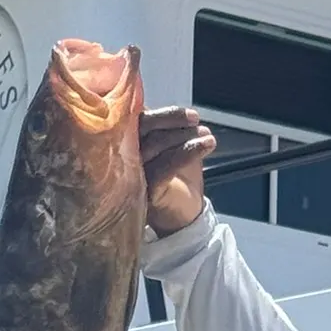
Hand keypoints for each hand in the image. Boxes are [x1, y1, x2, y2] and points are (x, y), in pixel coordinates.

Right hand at [141, 106, 215, 235]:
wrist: (184, 217)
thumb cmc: (178, 181)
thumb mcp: (176, 150)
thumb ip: (172, 131)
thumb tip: (187, 115)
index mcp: (129, 142)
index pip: (139, 117)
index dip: (165, 113)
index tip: (192, 115)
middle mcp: (124, 156)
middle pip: (142, 127)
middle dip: (171, 119)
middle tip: (195, 120)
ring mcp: (132, 174)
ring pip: (155, 144)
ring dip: (184, 136)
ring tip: (206, 136)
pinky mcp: (144, 191)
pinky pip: (165, 166)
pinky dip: (188, 152)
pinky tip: (206, 145)